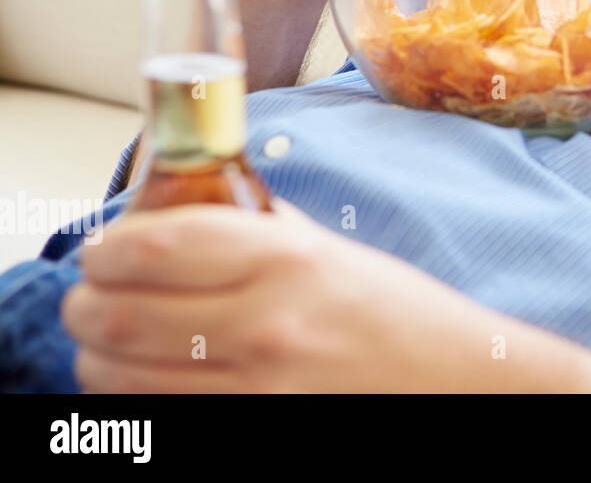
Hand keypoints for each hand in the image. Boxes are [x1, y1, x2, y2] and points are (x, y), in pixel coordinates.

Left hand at [60, 201, 590, 391]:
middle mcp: (267, 325)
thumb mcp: (328, 250)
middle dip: (88, 305)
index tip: (105, 249)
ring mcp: (258, 390)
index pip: (155, 246)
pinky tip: (153, 379)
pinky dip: (136, 399)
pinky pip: (159, 418)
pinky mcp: (253, 431)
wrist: (457, 382)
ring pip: (121, 379)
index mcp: (287, 261)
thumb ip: (254, 227)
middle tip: (95, 297)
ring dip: (100, 358)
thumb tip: (178, 203)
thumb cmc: (397, 314)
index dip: (108, 247)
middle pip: (118, 317)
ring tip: (114, 342)